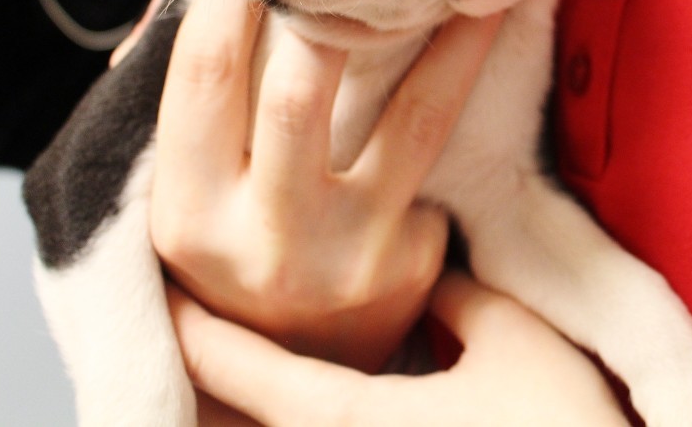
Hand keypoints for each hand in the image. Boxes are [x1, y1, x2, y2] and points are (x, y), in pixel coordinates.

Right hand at [149, 0, 501, 371]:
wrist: (304, 360)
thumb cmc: (242, 251)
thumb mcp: (194, 194)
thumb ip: (200, 104)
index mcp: (189, 214)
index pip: (204, 81)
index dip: (234, 0)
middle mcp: (265, 239)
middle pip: (302, 91)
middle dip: (334, 8)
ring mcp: (348, 254)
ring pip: (411, 115)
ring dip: (449, 35)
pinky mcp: (410, 258)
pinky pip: (436, 154)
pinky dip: (455, 88)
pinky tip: (478, 40)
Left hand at [169, 271, 627, 426]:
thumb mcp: (519, 340)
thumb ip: (461, 297)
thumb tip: (429, 278)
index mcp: (355, 421)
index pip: (248, 373)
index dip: (200, 331)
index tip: (173, 293)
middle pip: (244, 426)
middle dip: (211, 381)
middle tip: (200, 325)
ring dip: (257, 409)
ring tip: (252, 370)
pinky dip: (305, 420)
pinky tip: (323, 399)